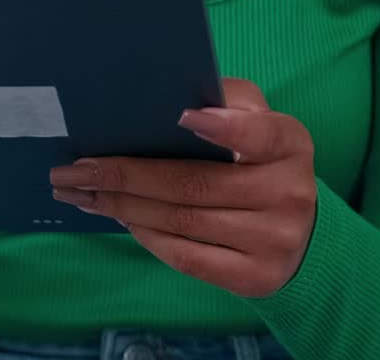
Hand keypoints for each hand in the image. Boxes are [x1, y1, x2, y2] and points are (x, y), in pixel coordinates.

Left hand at [49, 78, 316, 298]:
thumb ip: (223, 102)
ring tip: (83, 194)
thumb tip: (167, 102)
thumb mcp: (255, 118)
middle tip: (77, 169)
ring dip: (124, 208)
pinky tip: (121, 219)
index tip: (180, 116)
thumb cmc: (261, 158)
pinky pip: (188, 258)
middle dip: (127, 175)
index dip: (223, 126)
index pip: (259, 133)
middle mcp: (288, 193)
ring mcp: (274, 241)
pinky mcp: (255, 278)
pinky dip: (148, 237)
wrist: (301, 229)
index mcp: (289, 143)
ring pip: (183, 223)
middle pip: (196, 184)